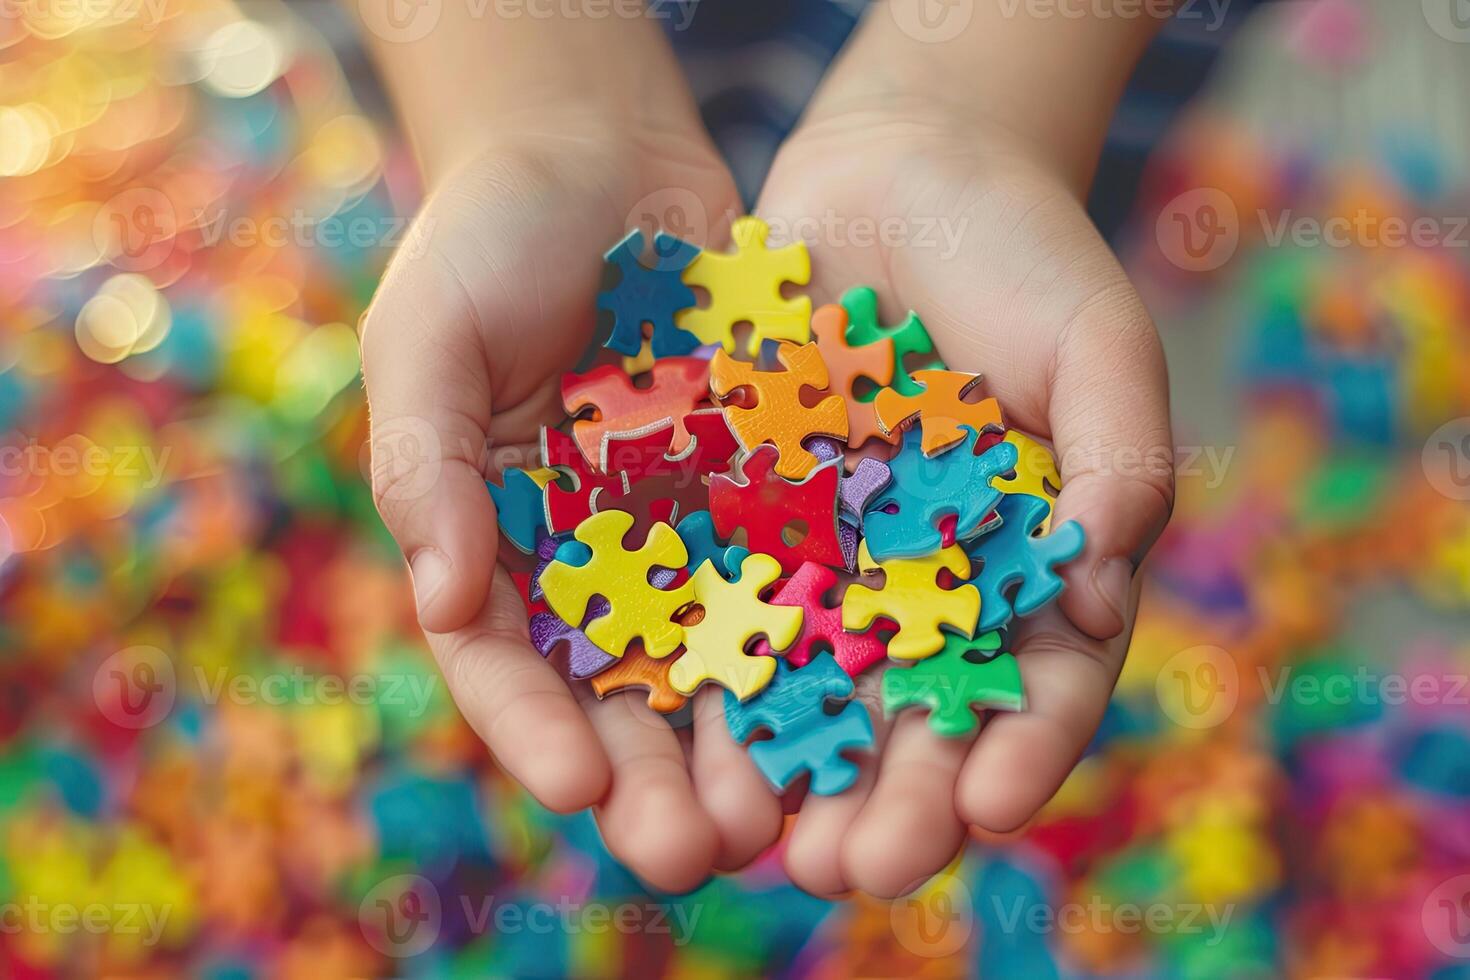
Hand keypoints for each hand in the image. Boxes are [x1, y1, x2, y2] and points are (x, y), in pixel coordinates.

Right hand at [360, 114, 792, 891]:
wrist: (600, 153)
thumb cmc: (486, 239)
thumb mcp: (427, 339)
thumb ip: (424, 464)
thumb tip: (438, 601)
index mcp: (492, 544)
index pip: (506, 662)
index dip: (535, 731)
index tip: (576, 787)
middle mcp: (592, 560)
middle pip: (621, 691)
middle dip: (655, 777)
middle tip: (697, 853)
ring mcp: (683, 530)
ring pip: (719, 658)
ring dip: (750, 743)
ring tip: (786, 820)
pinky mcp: (767, 488)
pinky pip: (797, 570)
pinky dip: (825, 636)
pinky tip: (865, 699)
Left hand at [752, 98, 1173, 897]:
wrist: (902, 169)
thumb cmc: (1025, 254)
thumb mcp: (1096, 343)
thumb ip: (1119, 457)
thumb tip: (1103, 585)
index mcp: (1031, 573)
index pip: (1039, 689)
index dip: (1019, 752)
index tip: (986, 805)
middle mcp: (928, 592)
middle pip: (915, 720)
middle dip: (889, 800)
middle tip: (852, 868)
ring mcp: (835, 562)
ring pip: (808, 689)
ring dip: (781, 772)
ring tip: (751, 842)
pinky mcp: (747, 517)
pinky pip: (718, 601)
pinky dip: (697, 669)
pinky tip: (667, 729)